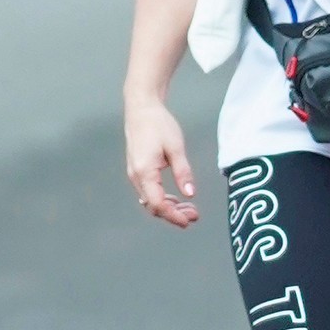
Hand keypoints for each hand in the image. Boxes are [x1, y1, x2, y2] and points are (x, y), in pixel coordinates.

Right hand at [125, 96, 197, 227]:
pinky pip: (149, 192)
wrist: (141, 108)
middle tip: (194, 216)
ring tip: (189, 209)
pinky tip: (176, 199)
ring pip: (150, 200)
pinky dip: (162, 198)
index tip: (189, 220)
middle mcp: (136, 176)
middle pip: (153, 206)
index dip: (173, 216)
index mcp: (145, 172)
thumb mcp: (176, 147)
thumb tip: (190, 194)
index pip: (158, 204)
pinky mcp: (137, 171)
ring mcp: (135, 174)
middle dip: (174, 214)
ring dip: (169, 208)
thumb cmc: (158, 124)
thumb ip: (183, 172)